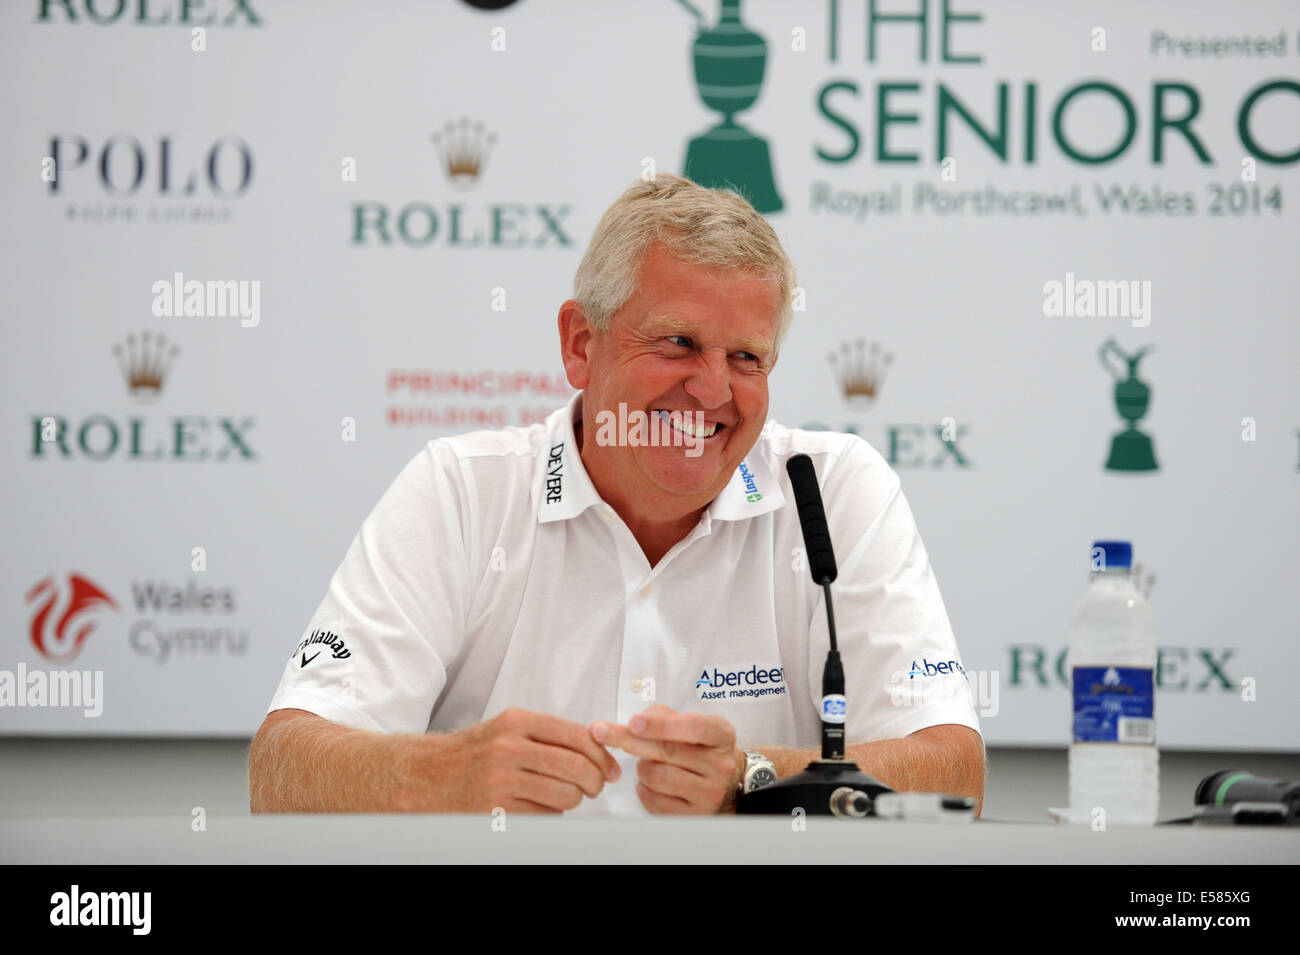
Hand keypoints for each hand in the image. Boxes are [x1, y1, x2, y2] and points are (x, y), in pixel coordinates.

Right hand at [429, 708, 620, 812]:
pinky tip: (544, 807)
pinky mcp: (496, 810)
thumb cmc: (474, 752)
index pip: (576, 735)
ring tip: (570, 797)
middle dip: (596, 780)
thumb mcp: (507, 728)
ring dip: (576, 799)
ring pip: (565, 794)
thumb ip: (548, 733)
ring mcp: (501, 780)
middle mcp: (509, 747)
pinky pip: (545, 816)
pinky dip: (553, 814)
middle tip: (597, 786)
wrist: (427, 775)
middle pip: (576, 766)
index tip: (610, 767)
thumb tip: (597, 745)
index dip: (602, 754)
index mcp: (516, 721)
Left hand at [590, 704, 741, 813]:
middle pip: (667, 752)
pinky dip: (643, 788)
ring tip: (649, 763)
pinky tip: (651, 782)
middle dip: (629, 740)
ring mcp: (709, 793)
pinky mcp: (694, 815)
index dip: (661, 725)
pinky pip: (654, 800)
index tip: (634, 722)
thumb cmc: (698, 747)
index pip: (694, 728)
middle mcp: (719, 765)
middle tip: (601, 732)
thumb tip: (635, 724)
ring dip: (641, 767)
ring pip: (657, 776)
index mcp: (721, 735)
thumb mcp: (690, 723)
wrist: (724, 783)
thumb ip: (663, 716)